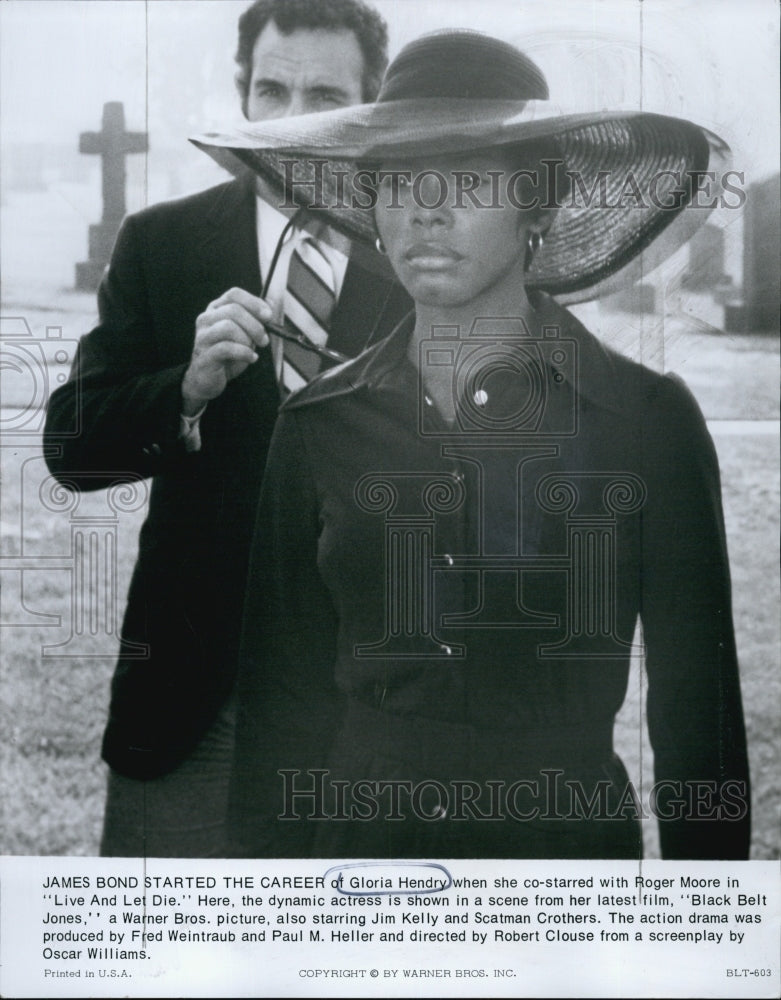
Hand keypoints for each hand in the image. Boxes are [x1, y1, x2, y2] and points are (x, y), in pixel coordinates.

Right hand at [181, 288, 272, 414]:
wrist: (208, 380)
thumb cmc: (228, 356)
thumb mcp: (244, 335)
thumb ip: (255, 321)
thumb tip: (271, 307)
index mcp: (216, 310)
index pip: (234, 294)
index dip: (254, 303)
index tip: (268, 316)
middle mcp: (206, 319)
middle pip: (234, 310)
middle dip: (255, 325)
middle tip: (263, 340)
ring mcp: (203, 337)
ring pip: (229, 327)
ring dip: (247, 340)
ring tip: (253, 350)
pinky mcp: (204, 355)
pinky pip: (226, 348)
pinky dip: (244, 353)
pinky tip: (251, 359)